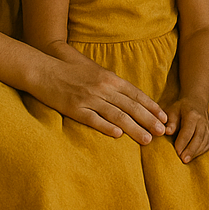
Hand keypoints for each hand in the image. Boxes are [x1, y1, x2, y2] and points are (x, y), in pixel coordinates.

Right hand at [33, 50, 167, 143]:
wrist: (45, 69)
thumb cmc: (71, 69)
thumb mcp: (95, 71)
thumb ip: (112, 83)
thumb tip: (128, 96)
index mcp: (109, 78)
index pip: (135, 94)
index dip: (151, 106)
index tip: (163, 117)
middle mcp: (102, 88)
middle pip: (130, 106)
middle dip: (148, 119)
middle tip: (162, 132)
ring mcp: (89, 99)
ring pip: (117, 115)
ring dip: (134, 128)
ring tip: (147, 139)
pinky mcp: (75, 109)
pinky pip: (94, 120)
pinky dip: (107, 127)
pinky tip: (119, 136)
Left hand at [165, 95, 208, 162]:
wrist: (196, 100)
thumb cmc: (181, 108)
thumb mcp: (173, 110)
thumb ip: (171, 121)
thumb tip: (167, 132)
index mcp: (192, 114)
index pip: (188, 130)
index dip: (183, 141)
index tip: (177, 151)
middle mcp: (202, 121)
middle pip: (198, 137)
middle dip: (191, 150)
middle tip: (183, 160)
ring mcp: (207, 127)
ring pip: (204, 142)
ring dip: (195, 152)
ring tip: (186, 161)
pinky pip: (207, 144)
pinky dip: (200, 151)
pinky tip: (193, 156)